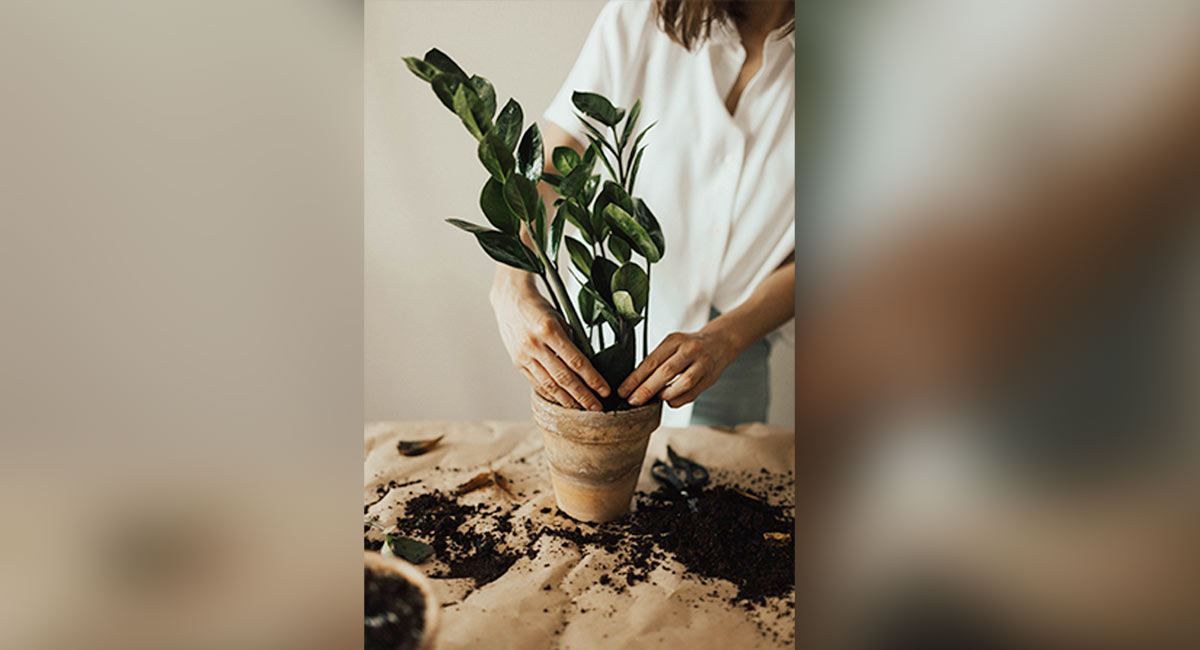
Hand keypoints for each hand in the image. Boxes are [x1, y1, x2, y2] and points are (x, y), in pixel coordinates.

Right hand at [490, 270, 609, 409]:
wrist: (509, 300)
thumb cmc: (539, 308)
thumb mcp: (560, 319)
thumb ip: (571, 341)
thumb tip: (587, 366)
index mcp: (549, 330)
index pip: (576, 361)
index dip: (592, 378)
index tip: (605, 390)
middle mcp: (535, 344)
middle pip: (564, 378)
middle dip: (583, 396)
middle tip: (597, 409)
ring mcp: (524, 355)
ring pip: (549, 385)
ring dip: (568, 401)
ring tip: (582, 410)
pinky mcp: (517, 363)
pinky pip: (537, 383)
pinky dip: (551, 395)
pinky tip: (562, 402)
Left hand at [618, 329, 738, 407]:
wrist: (720, 342)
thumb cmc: (689, 346)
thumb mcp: (672, 344)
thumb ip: (657, 360)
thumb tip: (634, 382)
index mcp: (675, 340)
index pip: (651, 360)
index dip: (635, 378)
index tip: (623, 391)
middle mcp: (689, 350)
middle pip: (665, 372)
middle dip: (646, 389)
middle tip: (632, 401)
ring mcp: (702, 364)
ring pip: (682, 384)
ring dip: (664, 394)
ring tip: (653, 399)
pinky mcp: (709, 378)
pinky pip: (691, 394)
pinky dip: (677, 400)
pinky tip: (669, 400)